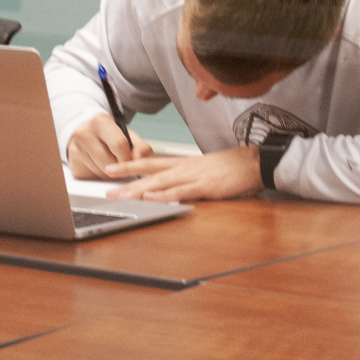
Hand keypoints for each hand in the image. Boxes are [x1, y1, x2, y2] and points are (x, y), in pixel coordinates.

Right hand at [66, 113, 152, 179]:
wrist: (86, 132)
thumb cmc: (109, 135)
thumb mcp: (127, 134)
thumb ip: (140, 146)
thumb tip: (139, 158)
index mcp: (100, 122)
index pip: (119, 144)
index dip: (128, 156)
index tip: (130, 159)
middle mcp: (84, 134)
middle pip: (109, 162)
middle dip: (119, 167)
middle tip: (120, 161)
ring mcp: (76, 150)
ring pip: (101, 173)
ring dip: (110, 173)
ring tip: (109, 161)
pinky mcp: (73, 165)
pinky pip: (93, 178)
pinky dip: (100, 176)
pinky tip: (99, 165)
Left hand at [103, 145, 261, 201]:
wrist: (253, 162)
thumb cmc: (232, 167)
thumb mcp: (205, 169)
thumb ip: (188, 177)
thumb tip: (173, 187)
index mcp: (184, 163)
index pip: (152, 161)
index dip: (130, 164)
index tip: (112, 168)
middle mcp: (185, 167)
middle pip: (150, 170)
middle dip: (127, 176)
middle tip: (106, 183)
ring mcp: (194, 176)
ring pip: (160, 182)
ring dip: (138, 188)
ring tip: (120, 194)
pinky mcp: (205, 187)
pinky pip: (180, 191)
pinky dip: (164, 195)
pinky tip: (150, 198)